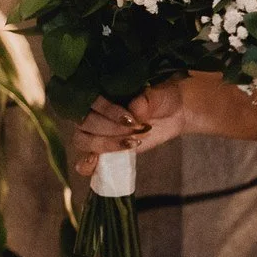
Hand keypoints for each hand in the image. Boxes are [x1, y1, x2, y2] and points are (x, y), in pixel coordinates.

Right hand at [69, 83, 185, 176]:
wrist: (174, 112)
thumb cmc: (161, 98)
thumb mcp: (158, 95)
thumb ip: (146, 101)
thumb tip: (134, 109)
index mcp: (100, 91)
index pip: (91, 101)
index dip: (107, 112)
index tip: (131, 119)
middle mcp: (92, 110)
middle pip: (85, 122)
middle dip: (110, 129)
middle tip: (136, 130)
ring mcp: (95, 131)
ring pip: (82, 139)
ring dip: (104, 144)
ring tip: (129, 144)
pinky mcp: (104, 149)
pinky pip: (85, 159)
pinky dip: (86, 164)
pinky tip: (93, 164)